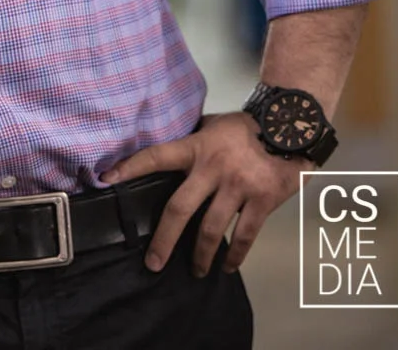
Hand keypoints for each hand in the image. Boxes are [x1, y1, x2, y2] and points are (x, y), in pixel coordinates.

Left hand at [102, 111, 307, 276]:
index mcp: (197, 147)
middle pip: (179, 208)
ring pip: (211, 229)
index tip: (107, 180)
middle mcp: (213, 168)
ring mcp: (237, 187)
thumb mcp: (214, 125)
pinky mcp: (261, 202)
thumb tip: (169, 148)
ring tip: (196, 271)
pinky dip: (235, 255)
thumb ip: (193, 139)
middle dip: (164, 239)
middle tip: (153, 263)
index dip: (131, 167)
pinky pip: (244, 235)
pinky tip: (227, 267)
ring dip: (201, 256)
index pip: (156, 156)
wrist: (290, 128)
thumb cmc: (246, 128)